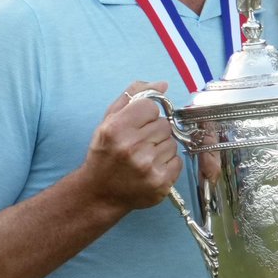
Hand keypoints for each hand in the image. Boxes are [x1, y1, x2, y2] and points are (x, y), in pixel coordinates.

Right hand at [82, 81, 182, 210]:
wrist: (99, 192)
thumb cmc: (104, 154)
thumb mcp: (109, 121)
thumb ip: (133, 97)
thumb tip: (162, 85)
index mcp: (117, 128)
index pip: (151, 106)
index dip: (145, 115)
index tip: (136, 126)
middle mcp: (132, 147)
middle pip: (164, 125)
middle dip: (154, 132)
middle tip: (139, 144)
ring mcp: (148, 167)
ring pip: (172, 143)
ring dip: (161, 148)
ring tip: (144, 157)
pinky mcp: (160, 183)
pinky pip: (177, 161)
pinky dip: (168, 164)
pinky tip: (151, 168)